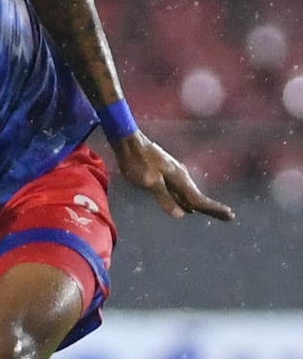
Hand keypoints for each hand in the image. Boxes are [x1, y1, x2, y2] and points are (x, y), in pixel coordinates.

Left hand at [113, 132, 234, 221]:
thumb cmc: (137, 161)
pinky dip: (188, 200)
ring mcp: (173, 175)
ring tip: (212, 212)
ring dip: (201, 204)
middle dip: (212, 208)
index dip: (214, 209)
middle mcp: (180, 177)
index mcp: (179, 179)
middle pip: (198, 197)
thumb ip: (164, 197)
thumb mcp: (149, 181)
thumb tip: (181, 214)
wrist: (128, 141)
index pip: (199, 200)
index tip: (230, 216)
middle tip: (229, 217)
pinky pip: (181, 192)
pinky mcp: (165, 174)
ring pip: (190, 194)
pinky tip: (186, 206)